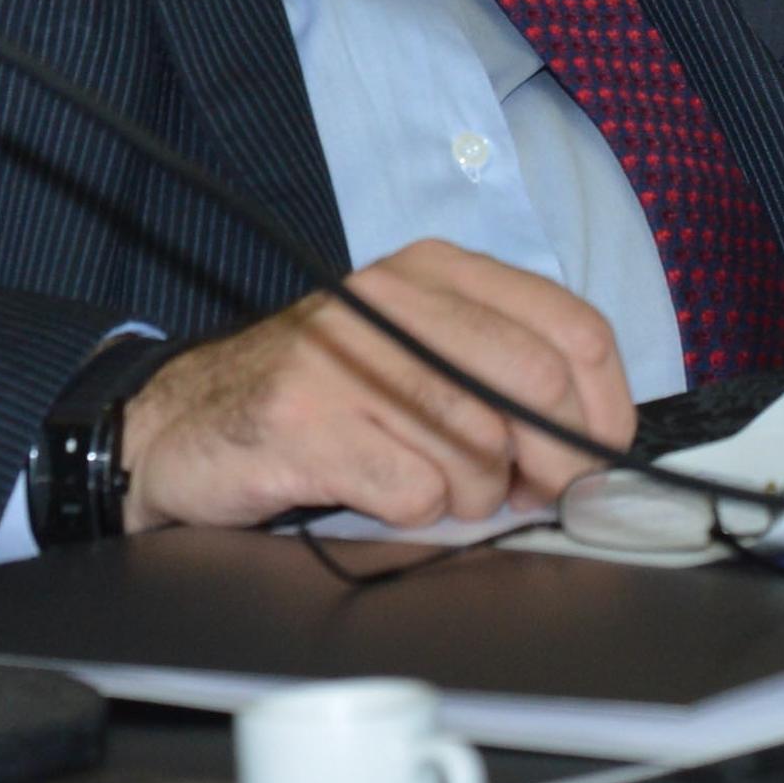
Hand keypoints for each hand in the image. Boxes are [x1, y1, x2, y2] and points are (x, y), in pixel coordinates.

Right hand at [116, 238, 632, 533]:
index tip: (604, 453)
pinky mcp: (308, 425)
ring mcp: (346, 359)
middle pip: (534, 384)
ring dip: (479, 495)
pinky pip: (416, 490)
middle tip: (540, 495)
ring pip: (480, 445)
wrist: (179, 421)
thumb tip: (590, 442)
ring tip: (448, 495)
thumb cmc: (321, 393)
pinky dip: (420, 512)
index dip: (604, 403)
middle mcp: (394, 300)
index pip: (571, 326)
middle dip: (555, 460)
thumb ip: (500, 371)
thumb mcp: (415, 348)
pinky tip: (390, 498)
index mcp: (437, 270)